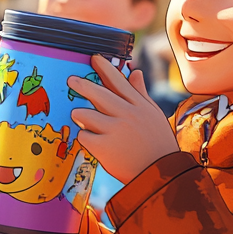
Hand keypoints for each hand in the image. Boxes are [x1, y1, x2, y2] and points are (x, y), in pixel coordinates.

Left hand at [68, 55, 179, 183]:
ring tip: (80, 118)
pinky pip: (84, 135)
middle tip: (71, 80)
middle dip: (82, 85)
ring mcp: (114, 130)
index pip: (118, 82)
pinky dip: (85, 137)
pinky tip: (93, 141)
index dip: (105, 68)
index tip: (94, 58)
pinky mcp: (104, 147)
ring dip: (80, 115)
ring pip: (85, 114)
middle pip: (98, 94)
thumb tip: (135, 73)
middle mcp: (126, 115)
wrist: (161, 175)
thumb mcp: (154, 116)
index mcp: (139, 106)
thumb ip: (141, 94)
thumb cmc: (158, 144)